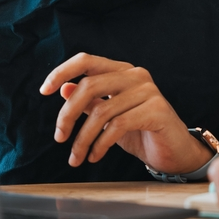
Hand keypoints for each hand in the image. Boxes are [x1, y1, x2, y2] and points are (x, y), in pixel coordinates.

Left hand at [39, 53, 212, 173]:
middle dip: (67, 114)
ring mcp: (148, 91)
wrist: (174, 150)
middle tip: (59, 137)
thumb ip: (90, 101)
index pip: (86, 60)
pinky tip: (94, 156)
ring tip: (75, 157)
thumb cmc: (141, 131)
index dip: (62, 72)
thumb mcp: (109, 116)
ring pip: (101, 111)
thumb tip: (63, 88)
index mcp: (122, 71)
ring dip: (82, 139)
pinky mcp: (157, 110)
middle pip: (89, 85)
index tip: (44, 91)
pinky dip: (100, 144)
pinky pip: (118, 125)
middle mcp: (136, 75)